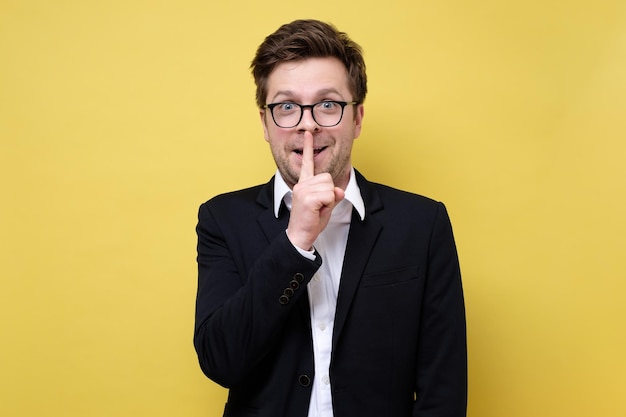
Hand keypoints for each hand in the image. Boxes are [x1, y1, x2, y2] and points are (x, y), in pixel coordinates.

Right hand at [286, 132, 344, 249]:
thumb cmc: (311, 222)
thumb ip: (332, 195)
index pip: (307, 163)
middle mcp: (302, 184)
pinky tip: (317, 211)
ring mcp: (303, 190)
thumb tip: (339, 190)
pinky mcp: (308, 197)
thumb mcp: (325, 206)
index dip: (307, 148)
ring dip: (328, 200)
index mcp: (304, 184)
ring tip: (317, 209)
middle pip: (328, 178)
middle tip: (319, 206)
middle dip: (329, 193)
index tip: (307, 134)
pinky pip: (329, 195)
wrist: (299, 236)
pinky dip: (328, 205)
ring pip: (330, 187)